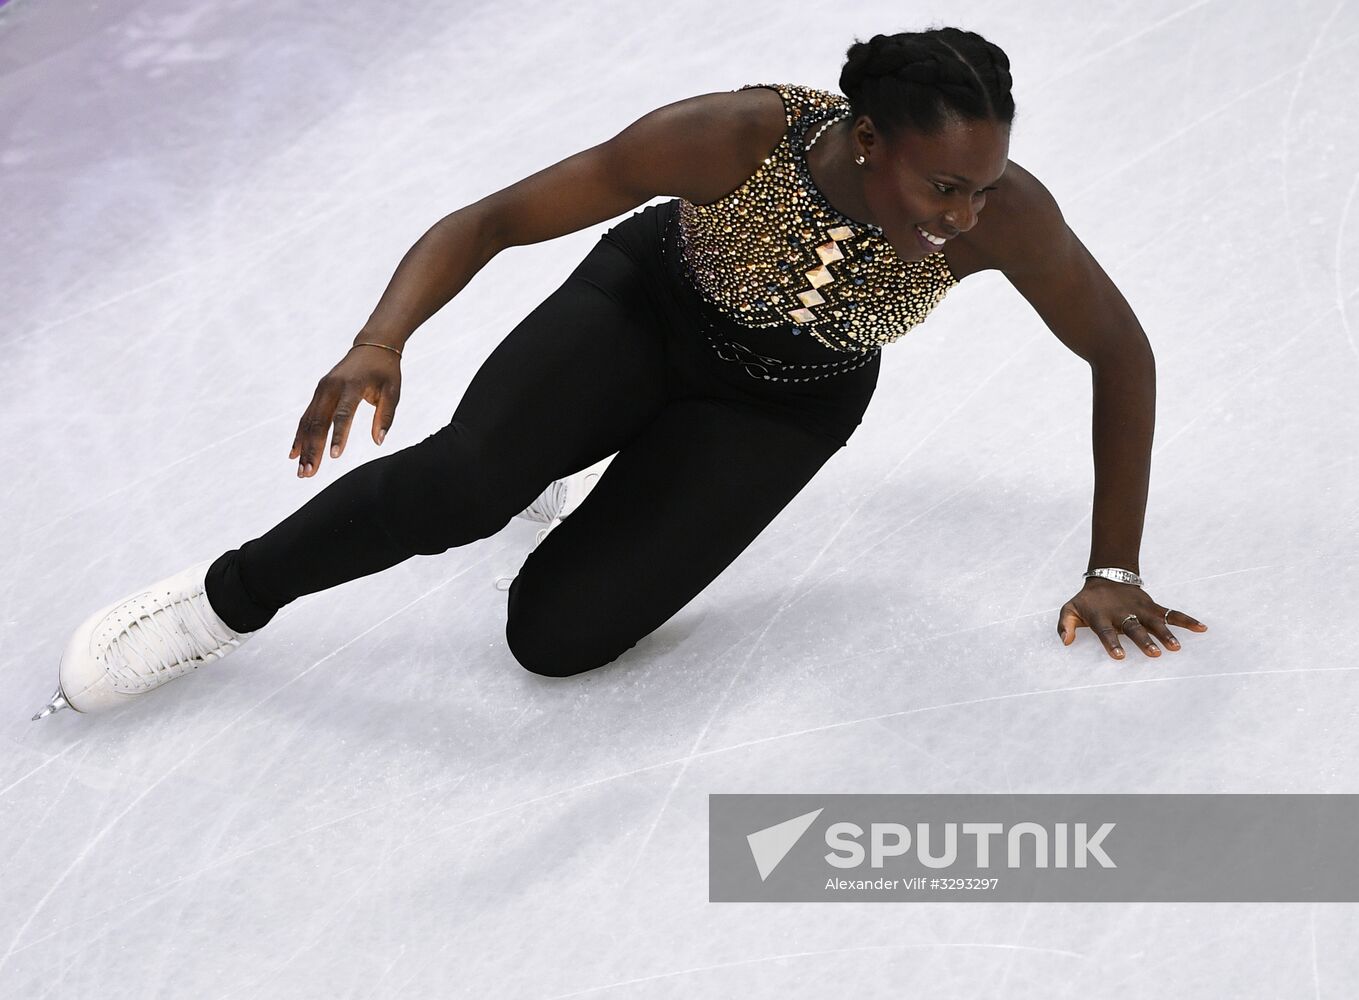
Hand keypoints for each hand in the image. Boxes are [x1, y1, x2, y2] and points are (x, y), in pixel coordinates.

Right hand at [289, 343, 401, 477]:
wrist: (372, 346)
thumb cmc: (385, 371)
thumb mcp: (393, 391)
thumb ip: (386, 416)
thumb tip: (378, 442)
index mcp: (352, 385)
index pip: (343, 414)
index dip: (338, 435)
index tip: (334, 456)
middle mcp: (331, 386)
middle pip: (319, 421)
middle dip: (313, 449)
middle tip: (308, 472)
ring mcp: (322, 389)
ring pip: (308, 421)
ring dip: (303, 446)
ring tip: (302, 470)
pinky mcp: (318, 393)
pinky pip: (306, 416)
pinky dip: (300, 435)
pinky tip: (294, 453)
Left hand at [1057, 577, 1206, 659]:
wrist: (1107, 577)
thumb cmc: (1088, 601)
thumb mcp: (1070, 608)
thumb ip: (1065, 625)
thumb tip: (1065, 642)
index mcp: (1102, 616)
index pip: (1105, 631)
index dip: (1111, 642)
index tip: (1119, 656)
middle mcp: (1123, 613)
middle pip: (1134, 628)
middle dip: (1144, 641)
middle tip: (1154, 654)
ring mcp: (1140, 609)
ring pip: (1155, 622)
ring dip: (1166, 634)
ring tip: (1176, 648)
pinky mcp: (1152, 607)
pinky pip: (1171, 613)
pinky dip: (1186, 620)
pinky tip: (1202, 628)